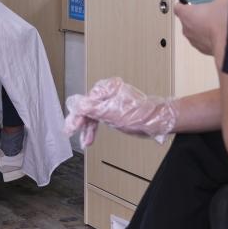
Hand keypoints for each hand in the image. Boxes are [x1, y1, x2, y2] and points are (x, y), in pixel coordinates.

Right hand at [64, 77, 178, 146]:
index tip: (71, 127)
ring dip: (86, 128)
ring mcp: (110, 102)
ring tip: (84, 141)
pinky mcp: (113, 110)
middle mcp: (108, 92)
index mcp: (107, 88)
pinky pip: (98, 118)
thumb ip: (93, 109)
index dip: (77, 115)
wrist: (156, 122)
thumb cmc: (140, 115)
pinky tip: (89, 137)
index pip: (85, 101)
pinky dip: (94, 128)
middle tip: (71, 132)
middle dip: (80, 122)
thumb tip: (77, 106)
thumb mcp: (112, 113)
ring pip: (92, 114)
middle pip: (87, 107)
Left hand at [173, 0, 227, 57]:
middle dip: (197, 17)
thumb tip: (220, 1)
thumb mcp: (222, 0)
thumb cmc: (222, 21)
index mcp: (185, 14)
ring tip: (216, 24)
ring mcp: (193, 41)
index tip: (192, 3)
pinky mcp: (202, 50)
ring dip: (202, 29)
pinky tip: (219, 34)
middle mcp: (186, 28)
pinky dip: (209, 38)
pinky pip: (203, 41)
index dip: (186, 4)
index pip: (179, 7)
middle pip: (187, 20)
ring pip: (195, 32)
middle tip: (208, 13)